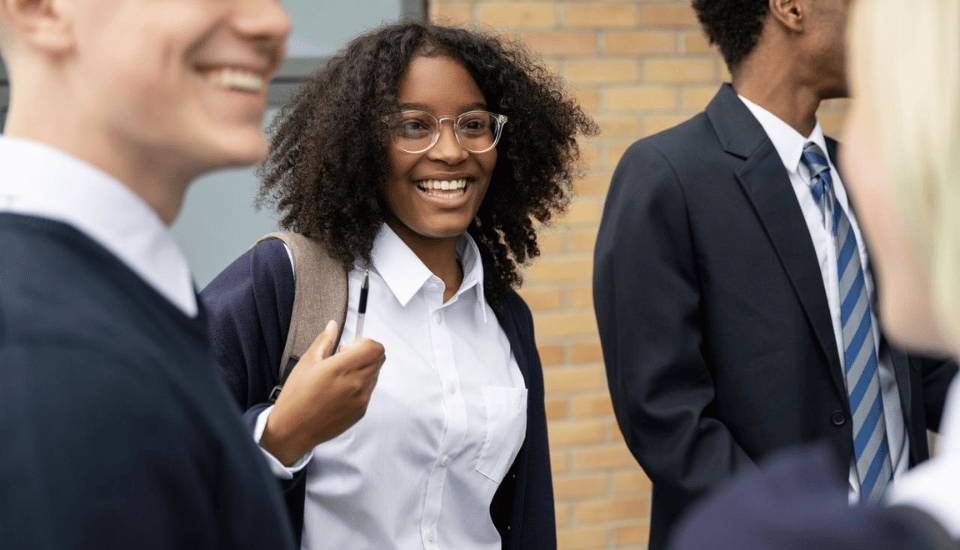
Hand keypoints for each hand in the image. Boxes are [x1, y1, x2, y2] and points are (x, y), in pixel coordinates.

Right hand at [260, 320, 384, 465]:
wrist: (292, 430)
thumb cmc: (296, 397)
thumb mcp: (307, 362)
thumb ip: (324, 340)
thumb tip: (333, 325)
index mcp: (342, 368)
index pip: (375, 348)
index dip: (365, 343)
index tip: (348, 347)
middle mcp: (356, 384)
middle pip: (378, 359)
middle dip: (365, 354)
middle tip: (344, 359)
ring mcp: (361, 399)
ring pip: (375, 375)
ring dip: (363, 370)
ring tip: (339, 377)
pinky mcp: (360, 411)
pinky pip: (369, 392)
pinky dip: (360, 386)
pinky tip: (339, 391)